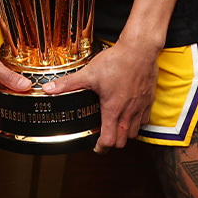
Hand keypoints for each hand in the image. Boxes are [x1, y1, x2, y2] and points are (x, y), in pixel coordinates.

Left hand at [44, 36, 158, 151]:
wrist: (140, 49)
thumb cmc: (117, 60)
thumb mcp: (89, 73)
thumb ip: (68, 83)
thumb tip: (48, 89)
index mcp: (113, 109)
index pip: (109, 141)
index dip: (101, 148)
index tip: (95, 147)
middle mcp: (128, 112)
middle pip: (123, 142)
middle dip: (112, 144)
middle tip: (104, 138)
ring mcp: (140, 107)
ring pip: (134, 133)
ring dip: (125, 134)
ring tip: (115, 127)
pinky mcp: (149, 100)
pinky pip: (145, 120)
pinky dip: (137, 123)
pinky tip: (130, 114)